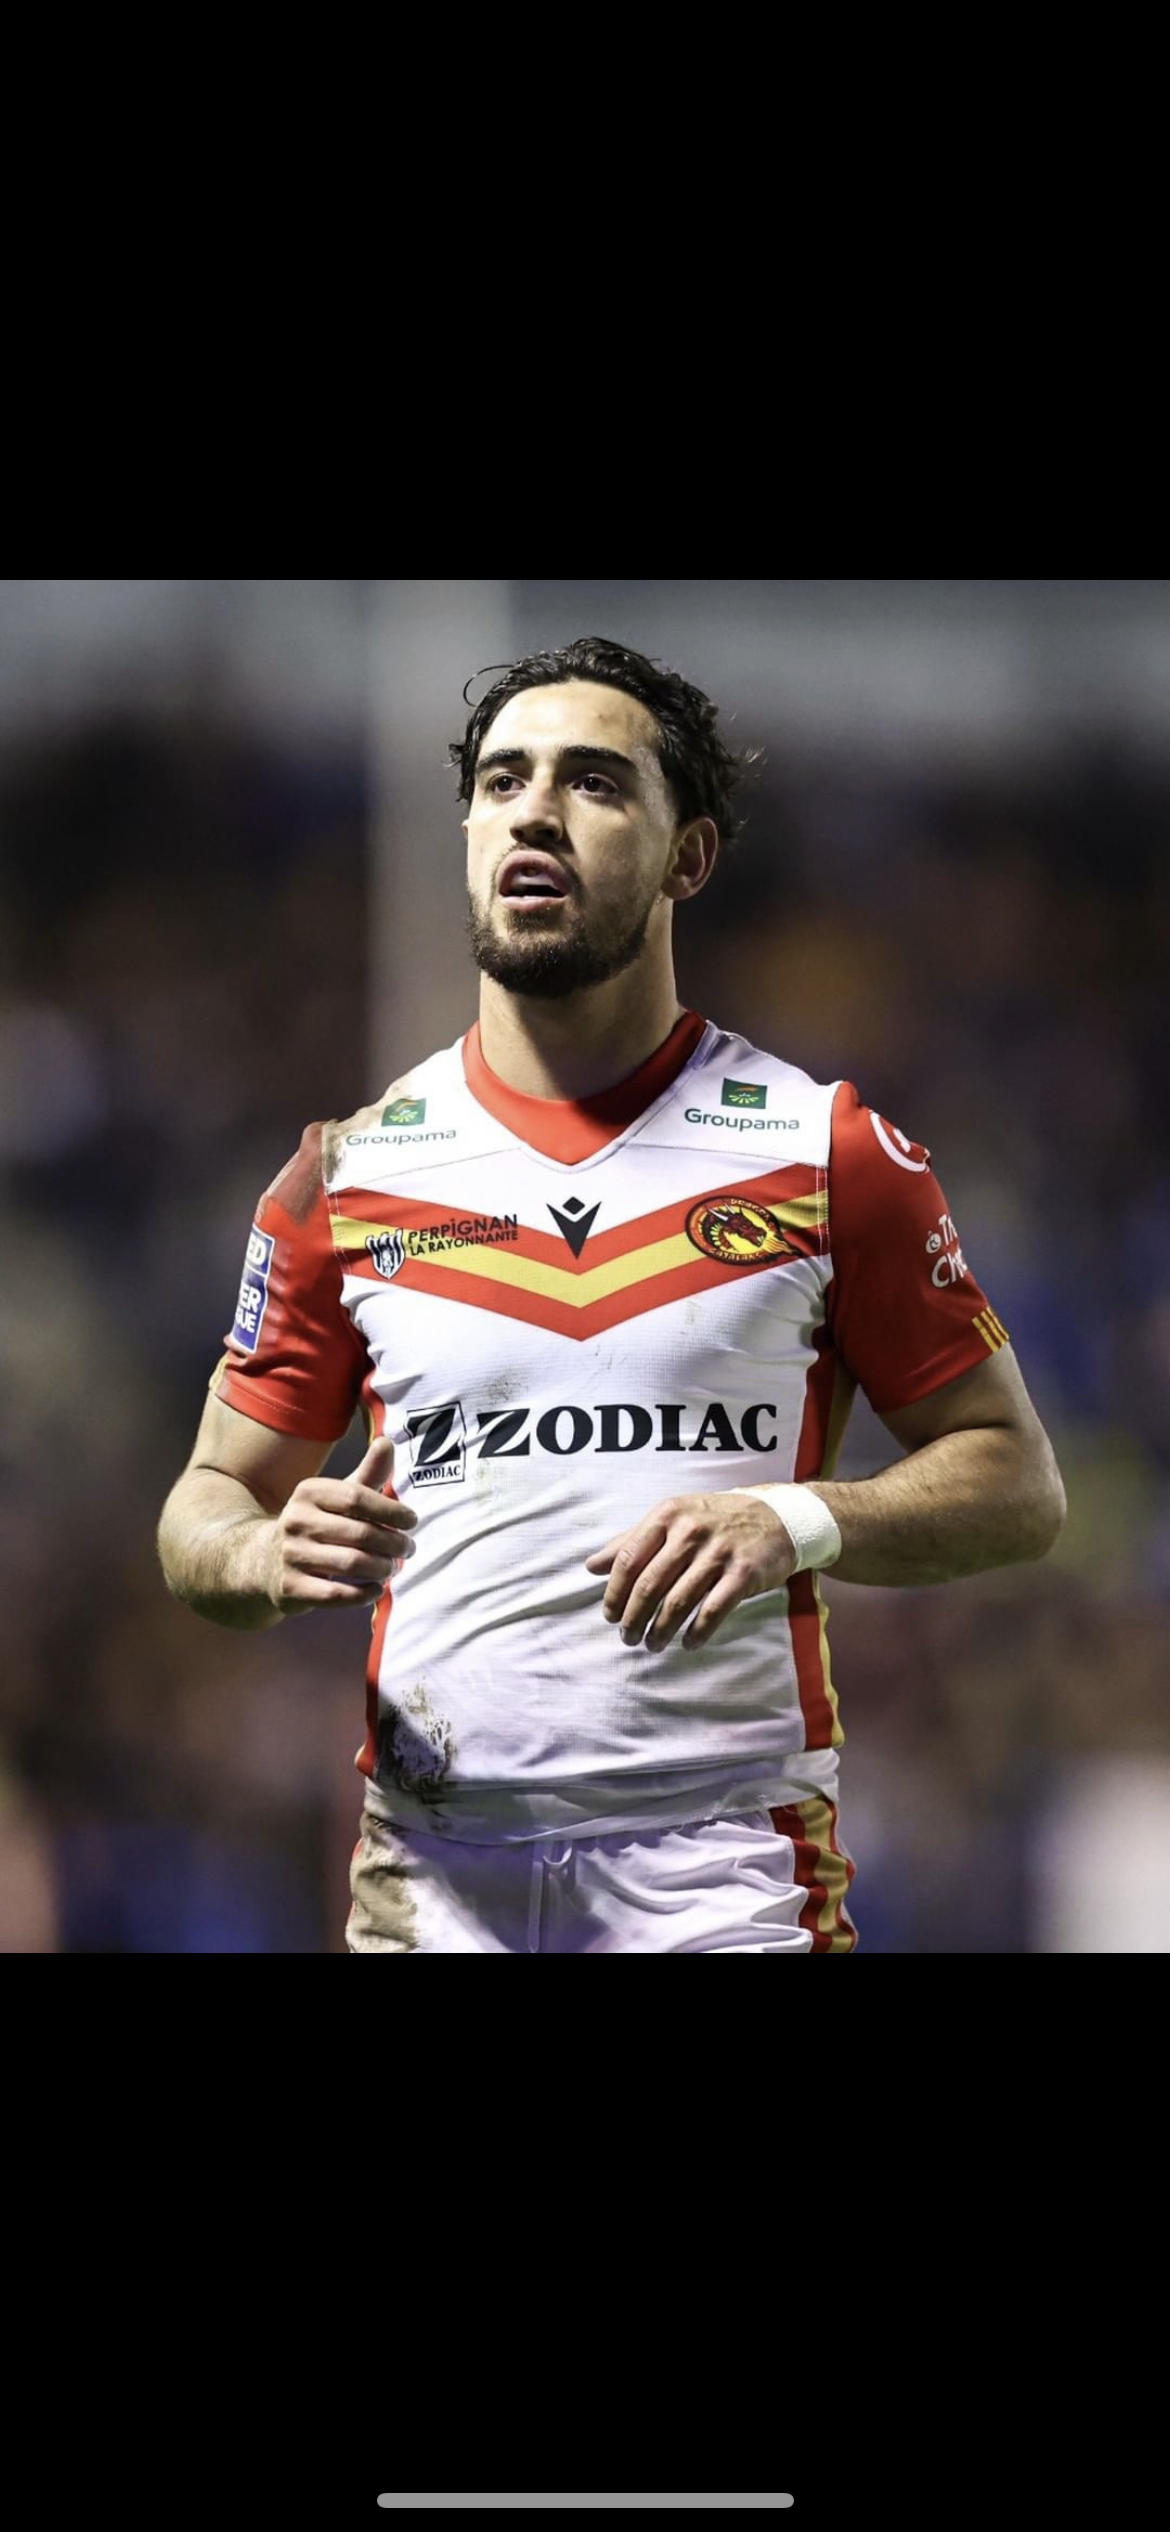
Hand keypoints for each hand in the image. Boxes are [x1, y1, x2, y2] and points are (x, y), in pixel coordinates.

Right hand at [265, 1434, 417, 1612]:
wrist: (264, 1561)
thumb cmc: (317, 1524)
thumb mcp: (338, 1497)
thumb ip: (367, 1473)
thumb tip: (387, 1441)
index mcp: (308, 1492)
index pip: (357, 1497)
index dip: (391, 1510)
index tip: (412, 1521)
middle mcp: (295, 1521)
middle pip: (359, 1533)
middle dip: (393, 1543)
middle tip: (408, 1549)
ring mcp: (291, 1555)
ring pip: (351, 1564)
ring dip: (382, 1568)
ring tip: (393, 1567)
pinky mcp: (290, 1588)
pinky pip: (335, 1595)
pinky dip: (362, 1594)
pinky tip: (375, 1589)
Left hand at [584, 1490, 796, 1652]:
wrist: (777, 1517)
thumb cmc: (715, 1520)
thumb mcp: (673, 1519)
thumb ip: (632, 1541)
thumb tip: (591, 1566)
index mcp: (668, 1514)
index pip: (629, 1558)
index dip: (615, 1592)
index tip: (609, 1615)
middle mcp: (691, 1531)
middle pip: (649, 1584)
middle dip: (633, 1618)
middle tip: (627, 1637)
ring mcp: (719, 1552)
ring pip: (678, 1601)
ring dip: (660, 1630)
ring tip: (651, 1645)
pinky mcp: (743, 1574)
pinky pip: (712, 1611)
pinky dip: (697, 1632)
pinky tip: (687, 1643)